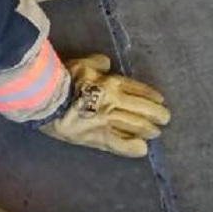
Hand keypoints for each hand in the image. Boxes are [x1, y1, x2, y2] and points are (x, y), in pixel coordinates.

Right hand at [40, 54, 169, 156]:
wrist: (47, 99)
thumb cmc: (62, 78)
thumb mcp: (81, 63)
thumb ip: (96, 63)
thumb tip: (107, 64)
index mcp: (112, 83)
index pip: (138, 89)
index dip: (151, 95)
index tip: (160, 99)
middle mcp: (115, 102)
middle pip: (142, 109)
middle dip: (157, 114)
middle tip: (165, 118)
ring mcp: (108, 121)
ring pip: (135, 126)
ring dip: (149, 129)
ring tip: (156, 132)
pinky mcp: (98, 137)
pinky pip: (120, 144)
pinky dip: (132, 147)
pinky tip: (142, 149)